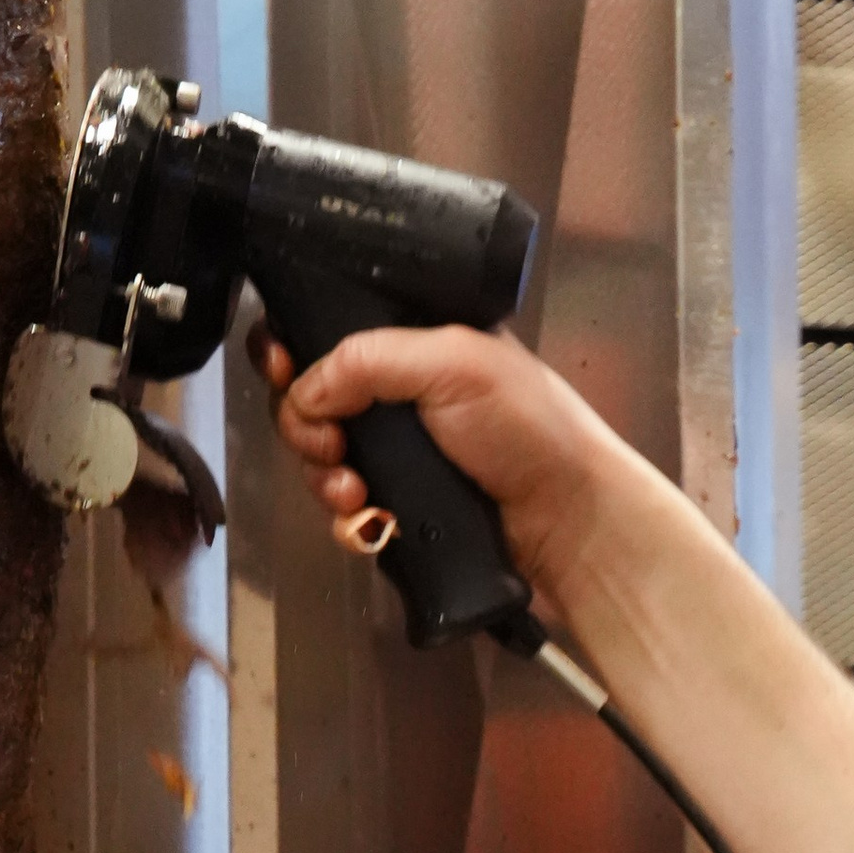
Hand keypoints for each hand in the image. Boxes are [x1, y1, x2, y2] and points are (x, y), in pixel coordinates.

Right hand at [247, 315, 641, 607]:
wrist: (569, 518)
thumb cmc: (530, 427)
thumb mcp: (452, 363)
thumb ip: (368, 359)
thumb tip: (303, 388)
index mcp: (411, 342)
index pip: (328, 333)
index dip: (294, 350)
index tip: (284, 368)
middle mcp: (399, 394)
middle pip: (311, 401)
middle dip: (304, 424)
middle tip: (329, 442)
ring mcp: (398, 452)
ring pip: (321, 460)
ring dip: (323, 476)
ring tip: (354, 489)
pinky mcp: (400, 505)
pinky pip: (345, 511)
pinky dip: (345, 519)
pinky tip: (368, 520)